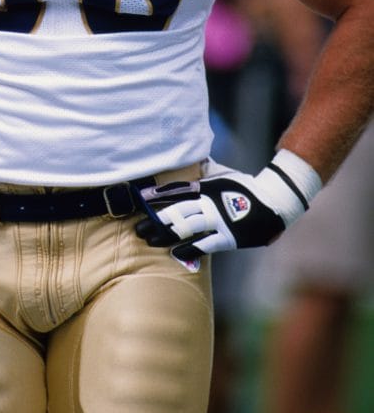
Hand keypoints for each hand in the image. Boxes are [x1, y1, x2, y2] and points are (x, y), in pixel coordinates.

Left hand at [135, 150, 321, 260]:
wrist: (274, 202)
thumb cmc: (245, 188)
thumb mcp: (223, 174)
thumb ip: (205, 170)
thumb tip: (195, 158)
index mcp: (205, 188)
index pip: (176, 190)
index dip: (158, 195)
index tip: (140, 199)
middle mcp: (208, 203)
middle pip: (176, 210)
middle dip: (155, 219)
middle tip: (137, 227)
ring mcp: (218, 219)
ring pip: (186, 227)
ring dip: (166, 234)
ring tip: (149, 240)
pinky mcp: (228, 236)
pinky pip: (206, 243)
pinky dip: (190, 249)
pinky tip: (176, 253)